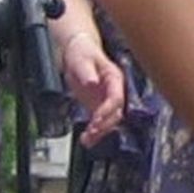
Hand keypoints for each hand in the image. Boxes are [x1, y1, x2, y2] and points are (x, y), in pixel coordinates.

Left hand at [58, 29, 125, 146]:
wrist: (77, 52)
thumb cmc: (82, 53)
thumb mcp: (82, 60)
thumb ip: (87, 72)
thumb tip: (93, 82)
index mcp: (114, 78)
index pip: (116, 98)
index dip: (108, 110)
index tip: (96, 118)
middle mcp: (113, 91)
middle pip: (115, 113)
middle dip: (105, 124)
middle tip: (92, 131)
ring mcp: (106, 100)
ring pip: (109, 121)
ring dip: (100, 132)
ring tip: (87, 139)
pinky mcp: (98, 107)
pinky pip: (99, 123)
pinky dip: (94, 133)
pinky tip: (86, 140)